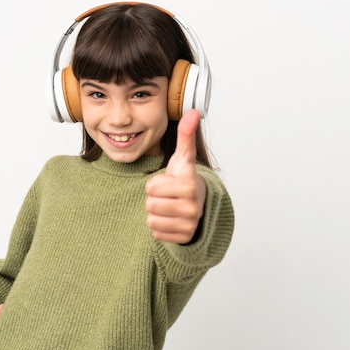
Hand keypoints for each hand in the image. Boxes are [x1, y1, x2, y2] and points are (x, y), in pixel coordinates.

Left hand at [145, 109, 206, 243]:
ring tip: (169, 207)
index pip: (151, 187)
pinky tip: (171, 220)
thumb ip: (185, 135)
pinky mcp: (184, 238)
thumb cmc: (184, 179)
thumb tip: (192, 111)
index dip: (154, 183)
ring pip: (151, 221)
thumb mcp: (183, 158)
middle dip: (155, 199)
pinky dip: (160, 228)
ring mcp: (190, 224)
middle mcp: (193, 206)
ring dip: (156, 214)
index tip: (168, 181)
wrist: (199, 204)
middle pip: (150, 205)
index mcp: (190, 184)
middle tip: (167, 196)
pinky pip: (156, 234)